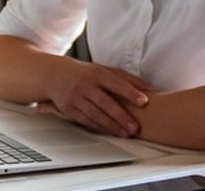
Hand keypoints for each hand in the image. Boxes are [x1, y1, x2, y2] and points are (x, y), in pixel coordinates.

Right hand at [35, 60, 152, 137]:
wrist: (55, 75)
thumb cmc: (85, 73)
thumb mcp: (104, 70)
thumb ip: (127, 79)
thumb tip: (149, 89)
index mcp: (97, 73)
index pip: (116, 83)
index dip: (130, 93)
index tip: (144, 102)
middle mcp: (85, 85)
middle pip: (106, 103)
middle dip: (122, 117)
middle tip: (135, 128)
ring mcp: (76, 98)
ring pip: (96, 115)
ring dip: (112, 126)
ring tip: (126, 134)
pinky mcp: (69, 109)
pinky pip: (86, 121)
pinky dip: (100, 128)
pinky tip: (111, 132)